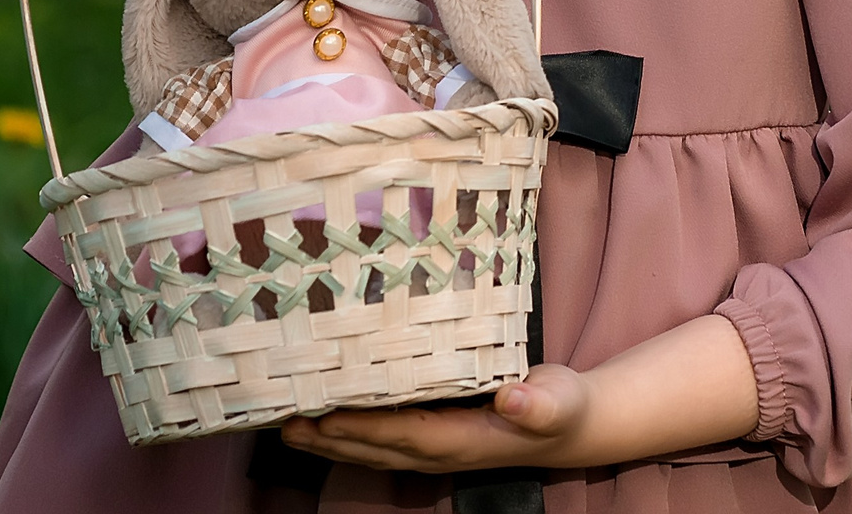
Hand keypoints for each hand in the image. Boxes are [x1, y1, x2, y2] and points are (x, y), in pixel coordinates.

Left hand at [278, 315, 759, 475]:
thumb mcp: (557, 401)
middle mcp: (437, 450)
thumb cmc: (560, 408)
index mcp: (459, 441)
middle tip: (279, 413)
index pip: (399, 434)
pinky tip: (325, 412)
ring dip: (327, 436)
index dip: (359, 425)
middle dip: (325, 434)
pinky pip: (382, 434)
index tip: (320, 410)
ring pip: (371, 444)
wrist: (572, 426)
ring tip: (283, 419)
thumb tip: (511, 400)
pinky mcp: (431, 435)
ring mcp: (432, 447)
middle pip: (372, 445)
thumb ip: (536, 402)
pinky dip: (350, 426)